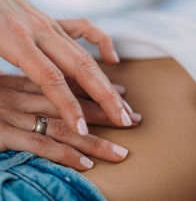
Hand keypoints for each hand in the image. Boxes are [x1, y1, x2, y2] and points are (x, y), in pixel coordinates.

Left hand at [0, 0, 133, 134]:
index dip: (69, 107)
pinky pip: (86, 30)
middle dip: (105, 98)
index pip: (51, 80)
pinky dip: (103, 44)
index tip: (83, 131)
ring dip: (108, 84)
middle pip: (81, 69)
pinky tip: (112, 61)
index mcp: (15, 39)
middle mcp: (40, 32)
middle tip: (123, 120)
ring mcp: (50, 25)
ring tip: (124, 105)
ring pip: (86, 57)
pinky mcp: (53, 21)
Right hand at [0, 75, 140, 170]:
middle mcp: (25, 96)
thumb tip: (50, 92)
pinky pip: (39, 145)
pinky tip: (86, 164)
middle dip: (108, 112)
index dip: (99, 91)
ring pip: (64, 128)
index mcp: (25, 81)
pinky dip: (65, 155)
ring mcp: (14, 114)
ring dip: (95, 142)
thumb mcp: (1, 86)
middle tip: (133, 120)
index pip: (70, 84)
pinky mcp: (2, 133)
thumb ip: (27, 87)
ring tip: (119, 152)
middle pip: (75, 104)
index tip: (123, 95)